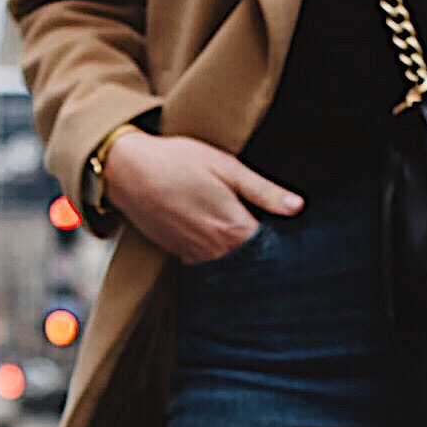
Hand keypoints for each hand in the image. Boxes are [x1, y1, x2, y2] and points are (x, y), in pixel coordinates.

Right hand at [104, 132, 303, 263]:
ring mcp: (194, 256)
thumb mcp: (227, 167)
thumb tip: (299, 207)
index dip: (285, 241)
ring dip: (243, 256)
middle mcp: (214, 251)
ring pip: (231, 266)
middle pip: (252, 262)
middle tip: (274, 234)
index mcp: (232, 229)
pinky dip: (221, 256)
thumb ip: (264, 191)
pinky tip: (222, 238)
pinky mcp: (179, 255)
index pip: (272, 249)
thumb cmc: (179, 161)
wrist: (127, 170)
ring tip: (249, 236)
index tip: (294, 234)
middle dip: (266, 252)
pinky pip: (209, 263)